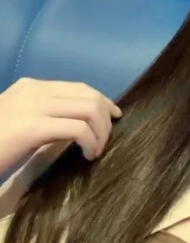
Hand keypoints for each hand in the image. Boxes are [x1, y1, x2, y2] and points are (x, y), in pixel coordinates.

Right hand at [0, 77, 122, 176]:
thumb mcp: (21, 124)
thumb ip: (46, 118)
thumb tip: (79, 126)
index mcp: (31, 87)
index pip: (79, 87)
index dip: (103, 101)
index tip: (114, 118)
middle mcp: (34, 90)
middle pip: (89, 95)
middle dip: (106, 119)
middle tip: (106, 142)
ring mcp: (33, 106)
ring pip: (89, 109)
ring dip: (101, 132)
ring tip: (96, 151)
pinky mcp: (32, 126)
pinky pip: (78, 129)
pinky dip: (91, 142)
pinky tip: (87, 155)